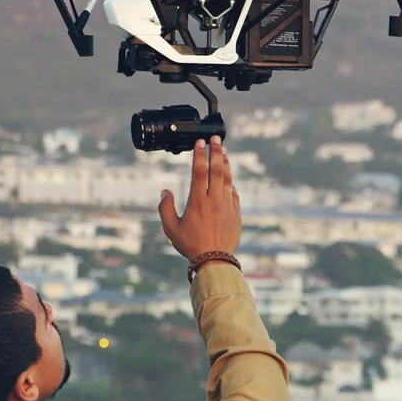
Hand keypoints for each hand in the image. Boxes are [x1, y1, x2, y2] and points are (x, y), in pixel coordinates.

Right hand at [158, 136, 242, 260]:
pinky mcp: (236, 214)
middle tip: (215, 139)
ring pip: (228, 180)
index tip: (200, 142)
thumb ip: (165, 208)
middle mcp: (214, 200)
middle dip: (216, 152)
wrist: (215, 261)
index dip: (199, 155)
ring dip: (225, 164)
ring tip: (223, 152)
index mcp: (197, 201)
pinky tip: (229, 178)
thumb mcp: (171, 229)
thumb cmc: (191, 246)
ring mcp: (227, 206)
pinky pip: (234, 194)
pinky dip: (231, 183)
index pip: (198, 171)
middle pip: (216, 170)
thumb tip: (165, 192)